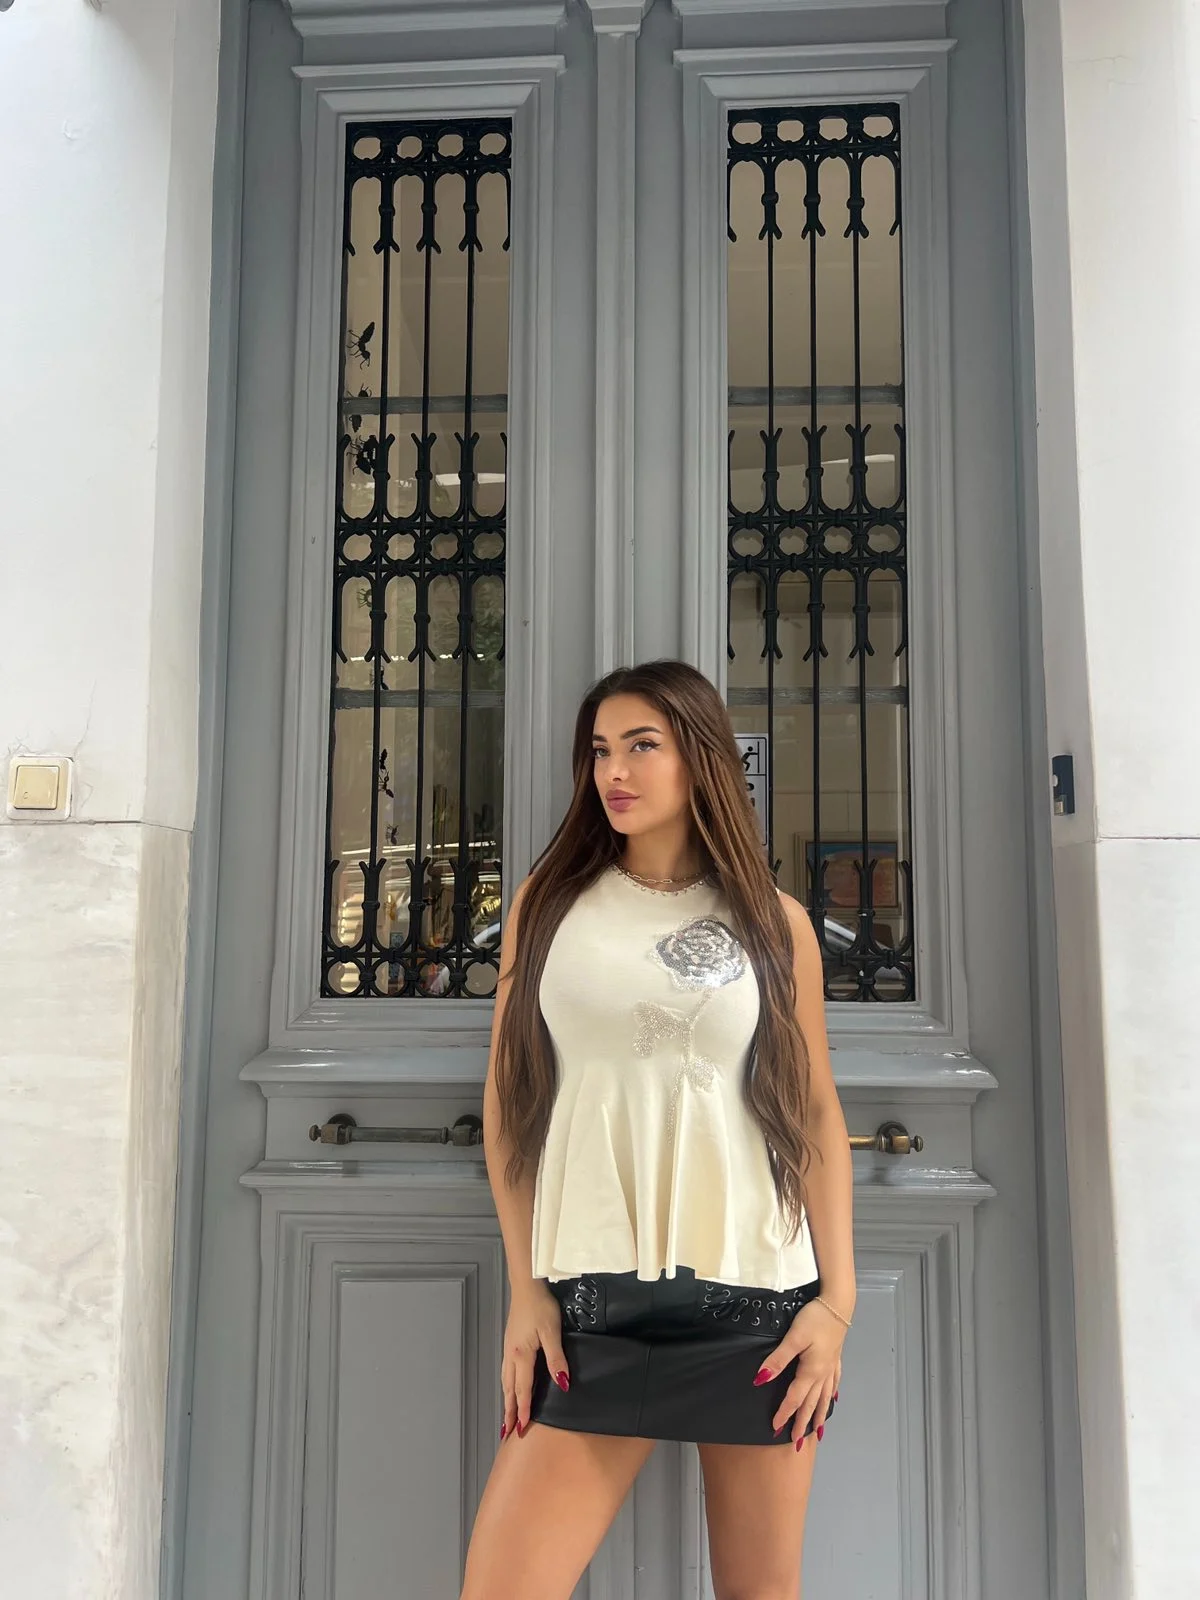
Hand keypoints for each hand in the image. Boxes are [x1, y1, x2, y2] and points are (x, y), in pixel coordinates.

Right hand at [500, 1281, 570, 1440]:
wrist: (525, 1286)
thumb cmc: (540, 1307)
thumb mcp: (552, 1332)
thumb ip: (556, 1359)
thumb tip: (562, 1384)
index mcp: (521, 1356)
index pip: (523, 1389)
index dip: (524, 1410)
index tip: (523, 1429)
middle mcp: (511, 1356)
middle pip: (509, 1389)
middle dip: (510, 1411)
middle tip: (508, 1432)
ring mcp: (508, 1349)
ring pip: (505, 1381)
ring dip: (506, 1400)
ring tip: (507, 1416)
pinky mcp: (509, 1343)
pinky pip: (506, 1372)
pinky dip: (506, 1386)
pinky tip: (509, 1387)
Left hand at [752, 1297, 845, 1445]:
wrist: (838, 1304)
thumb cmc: (815, 1319)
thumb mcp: (793, 1338)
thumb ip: (777, 1360)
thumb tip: (761, 1380)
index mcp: (811, 1372)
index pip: (795, 1399)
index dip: (784, 1414)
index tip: (775, 1429)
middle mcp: (823, 1374)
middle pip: (811, 1403)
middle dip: (803, 1423)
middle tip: (796, 1443)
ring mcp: (831, 1366)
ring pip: (824, 1397)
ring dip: (820, 1415)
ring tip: (818, 1431)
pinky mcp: (835, 1357)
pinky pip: (834, 1383)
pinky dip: (832, 1394)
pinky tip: (834, 1398)